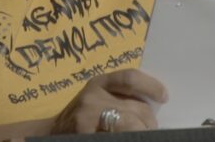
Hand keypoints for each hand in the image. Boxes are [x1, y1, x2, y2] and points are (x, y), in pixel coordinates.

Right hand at [50, 69, 166, 133]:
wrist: (50, 133)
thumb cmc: (81, 117)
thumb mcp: (97, 98)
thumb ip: (120, 98)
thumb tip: (153, 108)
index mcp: (99, 83)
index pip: (129, 78)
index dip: (150, 86)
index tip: (164, 97)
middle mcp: (93, 96)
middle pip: (137, 108)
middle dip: (150, 124)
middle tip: (151, 132)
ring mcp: (88, 117)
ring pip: (131, 126)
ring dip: (142, 134)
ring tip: (142, 137)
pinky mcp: (85, 133)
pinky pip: (117, 137)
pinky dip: (129, 138)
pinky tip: (131, 138)